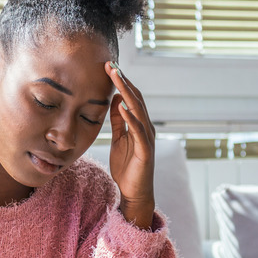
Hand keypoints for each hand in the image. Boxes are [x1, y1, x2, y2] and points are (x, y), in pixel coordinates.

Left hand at [106, 61, 156, 229]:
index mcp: (139, 124)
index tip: (109, 66)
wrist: (134, 192)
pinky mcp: (145, 151)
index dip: (121, 81)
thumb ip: (118, 121)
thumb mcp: (119, 139)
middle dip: (123, 81)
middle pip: (136, 99)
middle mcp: (146, 127)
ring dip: (127, 92)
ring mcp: (147, 139)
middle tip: (111, 64)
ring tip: (116, 77)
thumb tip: (116, 100)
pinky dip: (131, 117)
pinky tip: (123, 106)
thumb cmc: (127, 166)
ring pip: (138, 110)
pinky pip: (139, 131)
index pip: (131, 97)